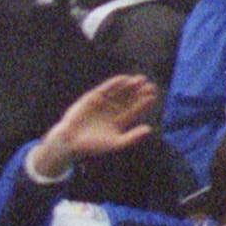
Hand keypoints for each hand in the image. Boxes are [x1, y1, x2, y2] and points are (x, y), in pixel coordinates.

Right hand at [32, 74, 160, 173]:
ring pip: (120, 92)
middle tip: (150, 85)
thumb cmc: (93, 146)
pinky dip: (114, 83)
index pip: (135, 110)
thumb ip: (132, 137)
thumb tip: (149, 129)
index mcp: (119, 122)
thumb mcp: (116, 143)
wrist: (71, 141)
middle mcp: (113, 111)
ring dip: (130, 86)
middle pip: (130, 99)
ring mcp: (103, 104)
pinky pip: (106, 89)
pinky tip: (124, 79)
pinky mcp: (93, 98)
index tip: (154, 96)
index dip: (144, 103)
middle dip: (139, 92)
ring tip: (140, 79)